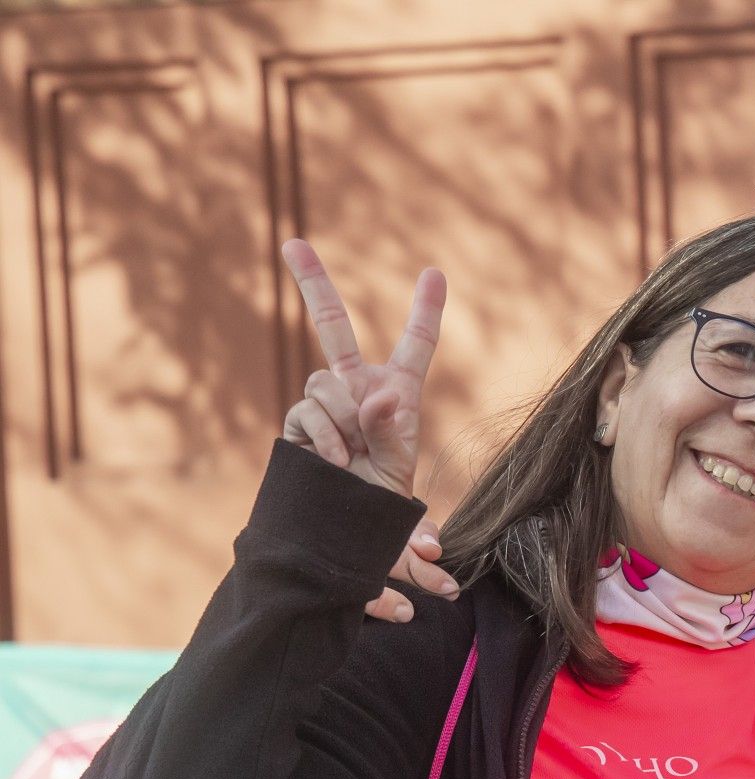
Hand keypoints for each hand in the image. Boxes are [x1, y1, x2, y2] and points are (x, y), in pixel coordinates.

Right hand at [278, 239, 453, 619]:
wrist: (345, 533)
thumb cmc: (381, 503)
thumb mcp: (396, 469)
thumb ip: (390, 430)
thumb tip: (381, 395)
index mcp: (397, 394)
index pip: (415, 346)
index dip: (425, 310)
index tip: (435, 272)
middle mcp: (357, 388)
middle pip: (331, 327)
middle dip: (312, 282)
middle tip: (293, 243)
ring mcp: (326, 402)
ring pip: (325, 383)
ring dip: (344, 418)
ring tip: (354, 457)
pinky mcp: (300, 420)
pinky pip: (309, 411)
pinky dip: (324, 433)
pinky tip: (335, 460)